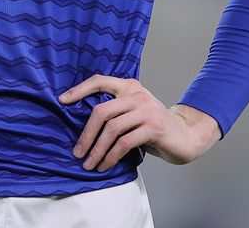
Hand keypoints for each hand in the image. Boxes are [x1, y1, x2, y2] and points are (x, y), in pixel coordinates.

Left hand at [59, 74, 221, 171]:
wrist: (186, 136)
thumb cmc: (154, 126)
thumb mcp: (133, 112)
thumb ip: (115, 111)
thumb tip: (83, 125)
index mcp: (129, 87)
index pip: (99, 81)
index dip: (79, 90)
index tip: (62, 101)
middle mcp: (137, 95)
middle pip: (101, 111)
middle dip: (86, 134)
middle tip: (77, 152)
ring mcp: (146, 111)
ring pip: (112, 129)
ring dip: (97, 150)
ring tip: (89, 163)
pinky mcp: (153, 128)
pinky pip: (125, 143)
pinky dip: (111, 156)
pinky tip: (105, 165)